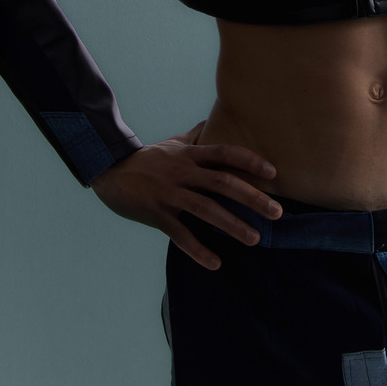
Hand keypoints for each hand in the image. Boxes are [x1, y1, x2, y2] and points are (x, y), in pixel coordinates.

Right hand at [89, 121, 281, 270]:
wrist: (109, 172)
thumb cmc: (147, 159)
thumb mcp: (172, 144)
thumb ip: (195, 136)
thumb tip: (211, 122)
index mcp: (189, 155)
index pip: (224, 152)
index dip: (249, 161)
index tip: (273, 173)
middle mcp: (183, 172)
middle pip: (222, 182)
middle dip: (251, 197)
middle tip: (277, 212)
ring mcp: (169, 193)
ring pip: (205, 209)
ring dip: (232, 225)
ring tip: (254, 238)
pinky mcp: (156, 214)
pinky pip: (180, 234)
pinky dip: (198, 250)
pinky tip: (215, 262)